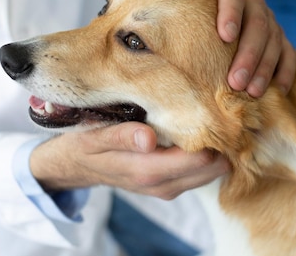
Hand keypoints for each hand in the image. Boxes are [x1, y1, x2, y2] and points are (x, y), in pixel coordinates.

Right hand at [30, 122, 229, 199]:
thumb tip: (148, 139)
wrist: (76, 166)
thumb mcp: (95, 137)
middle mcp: (163, 185)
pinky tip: (198, 130)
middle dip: (219, 140)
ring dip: (214, 147)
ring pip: (211, 171)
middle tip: (218, 110)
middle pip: (213, 167)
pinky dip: (206, 154)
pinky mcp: (171, 184)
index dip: (212, 134)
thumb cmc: (85, 145)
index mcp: (147, 172)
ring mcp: (169, 188)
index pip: (199, 160)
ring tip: (210, 117)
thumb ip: (121, 138)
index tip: (216, 108)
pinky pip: (201, 172)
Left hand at [161, 0, 295, 96]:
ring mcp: (270, 21)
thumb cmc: (192, 16)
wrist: (210, 26)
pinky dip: (285, 73)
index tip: (225, 36)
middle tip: (235, 81)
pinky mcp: (281, 40)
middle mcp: (253, 2)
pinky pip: (289, 55)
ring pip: (274, 42)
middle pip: (258, 23)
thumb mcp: (183, 2)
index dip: (231, 12)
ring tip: (252, 92)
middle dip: (248, 54)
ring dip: (265, 68)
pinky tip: (278, 92)